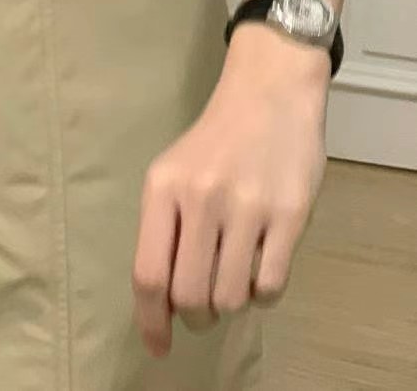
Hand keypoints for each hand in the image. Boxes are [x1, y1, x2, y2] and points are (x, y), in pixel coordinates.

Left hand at [131, 22, 328, 357]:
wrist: (268, 93)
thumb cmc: (215, 141)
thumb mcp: (173, 174)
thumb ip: (165, 231)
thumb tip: (161, 304)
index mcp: (163, 188)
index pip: (149, 273)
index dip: (151, 321)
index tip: (158, 346)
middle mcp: (201, 198)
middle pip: (190, 295)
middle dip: (195, 316)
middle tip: (203, 308)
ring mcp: (248, 207)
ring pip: (231, 298)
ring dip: (230, 304)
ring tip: (233, 280)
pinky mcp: (290, 215)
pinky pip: (271, 286)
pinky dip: (263, 293)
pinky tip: (259, 268)